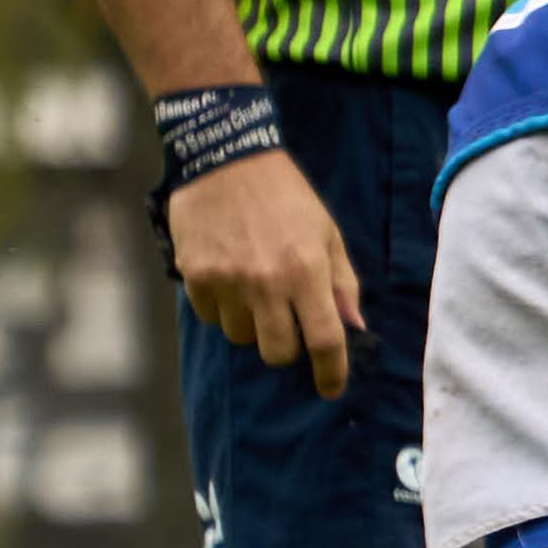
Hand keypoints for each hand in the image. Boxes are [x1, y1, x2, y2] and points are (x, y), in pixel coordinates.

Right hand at [167, 148, 362, 396]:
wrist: (226, 158)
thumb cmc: (286, 196)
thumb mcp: (328, 233)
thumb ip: (342, 283)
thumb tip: (353, 327)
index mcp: (306, 271)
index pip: (324, 340)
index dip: (331, 372)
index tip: (331, 388)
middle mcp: (266, 282)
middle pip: (277, 352)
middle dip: (287, 348)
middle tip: (288, 323)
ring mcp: (226, 281)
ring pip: (241, 336)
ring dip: (252, 323)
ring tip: (255, 286)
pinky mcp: (195, 275)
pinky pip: (211, 316)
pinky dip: (222, 306)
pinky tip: (228, 274)